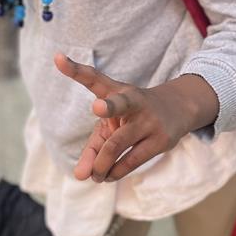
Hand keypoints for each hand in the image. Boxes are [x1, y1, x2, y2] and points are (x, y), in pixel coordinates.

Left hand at [54, 54, 217, 183]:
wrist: (177, 110)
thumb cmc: (133, 117)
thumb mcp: (112, 123)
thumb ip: (93, 148)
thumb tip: (80, 176)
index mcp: (116, 90)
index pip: (94, 77)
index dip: (75, 69)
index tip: (58, 58)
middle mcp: (133, 100)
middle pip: (120, 103)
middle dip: (108, 106)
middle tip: (97, 107)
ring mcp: (148, 121)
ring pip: (118, 144)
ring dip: (101, 164)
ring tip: (95, 175)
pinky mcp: (160, 141)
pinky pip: (131, 161)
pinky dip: (115, 172)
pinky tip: (108, 176)